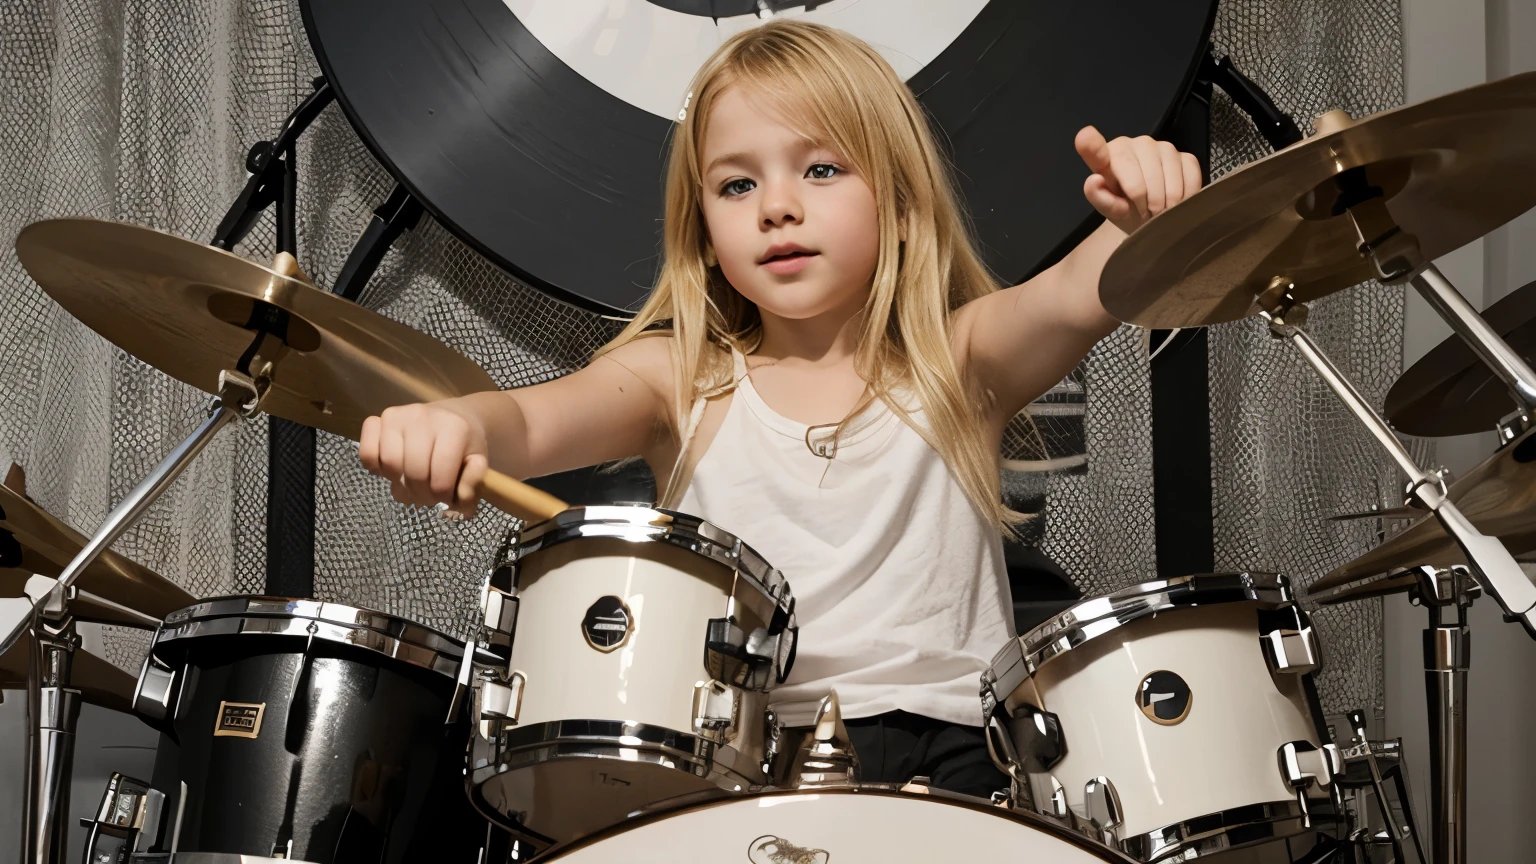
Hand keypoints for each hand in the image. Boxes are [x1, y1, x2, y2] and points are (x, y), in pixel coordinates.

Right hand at [359, 400, 490, 517]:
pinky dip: (376, 468)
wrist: (454, 416)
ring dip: (399, 483)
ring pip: (389, 464)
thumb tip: (460, 507)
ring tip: (412, 483)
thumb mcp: (479, 464)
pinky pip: (367, 452)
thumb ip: (473, 486)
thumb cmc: (465, 444)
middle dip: (421, 494)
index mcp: (454, 429)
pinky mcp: (379, 420)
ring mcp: (398, 416)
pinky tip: (393, 470)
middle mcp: (423, 417)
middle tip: (428, 496)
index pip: (440, 478)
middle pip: (413, 473)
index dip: (441, 497)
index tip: (446, 497)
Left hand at [1075, 126, 1201, 234]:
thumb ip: (1100, 197)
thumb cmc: (1126, 209)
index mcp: (1110, 154)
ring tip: (1159, 211)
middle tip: (1145, 214)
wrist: (1152, 215)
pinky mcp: (1185, 155)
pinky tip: (1176, 203)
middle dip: (1146, 200)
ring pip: (1168, 172)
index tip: (1084, 138)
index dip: (1092, 145)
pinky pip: (1189, 173)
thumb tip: (1094, 181)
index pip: (1097, 150)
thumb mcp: (1109, 209)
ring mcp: (1163, 146)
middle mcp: (1136, 143)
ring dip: (1167, 200)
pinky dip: (1185, 194)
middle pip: (1143, 173)